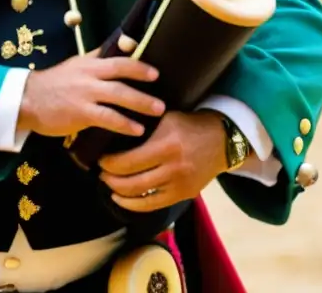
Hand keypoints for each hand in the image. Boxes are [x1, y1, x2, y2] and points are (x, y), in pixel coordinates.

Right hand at [16, 49, 164, 138]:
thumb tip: (117, 49)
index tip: (155, 71)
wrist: (26, 100)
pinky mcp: (80, 113)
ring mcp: (84, 93)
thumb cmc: (52, 85)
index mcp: (88, 63)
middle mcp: (88, 75)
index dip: (137, 63)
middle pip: (121, 72)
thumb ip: (95, 60)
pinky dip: (125, 123)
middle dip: (143, 79)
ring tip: (158, 110)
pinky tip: (137, 129)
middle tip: (162, 87)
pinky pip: (108, 117)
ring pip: (118, 95)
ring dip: (140, 103)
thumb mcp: (74, 67)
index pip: (117, 58)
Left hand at [98, 110, 227, 212]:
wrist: (221, 140)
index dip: (108, 163)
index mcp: (166, 145)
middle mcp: (173, 168)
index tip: (100, 158)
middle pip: (131, 182)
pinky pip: (153, 205)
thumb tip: (110, 131)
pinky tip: (121, 198)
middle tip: (100, 172)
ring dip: (118, 192)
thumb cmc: (187, 124)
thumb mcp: (164, 117)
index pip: (127, 161)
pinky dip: (133, 205)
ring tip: (108, 184)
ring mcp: (180, 184)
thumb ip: (140, 127)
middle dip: (110, 178)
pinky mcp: (184, 195)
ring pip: (140, 197)